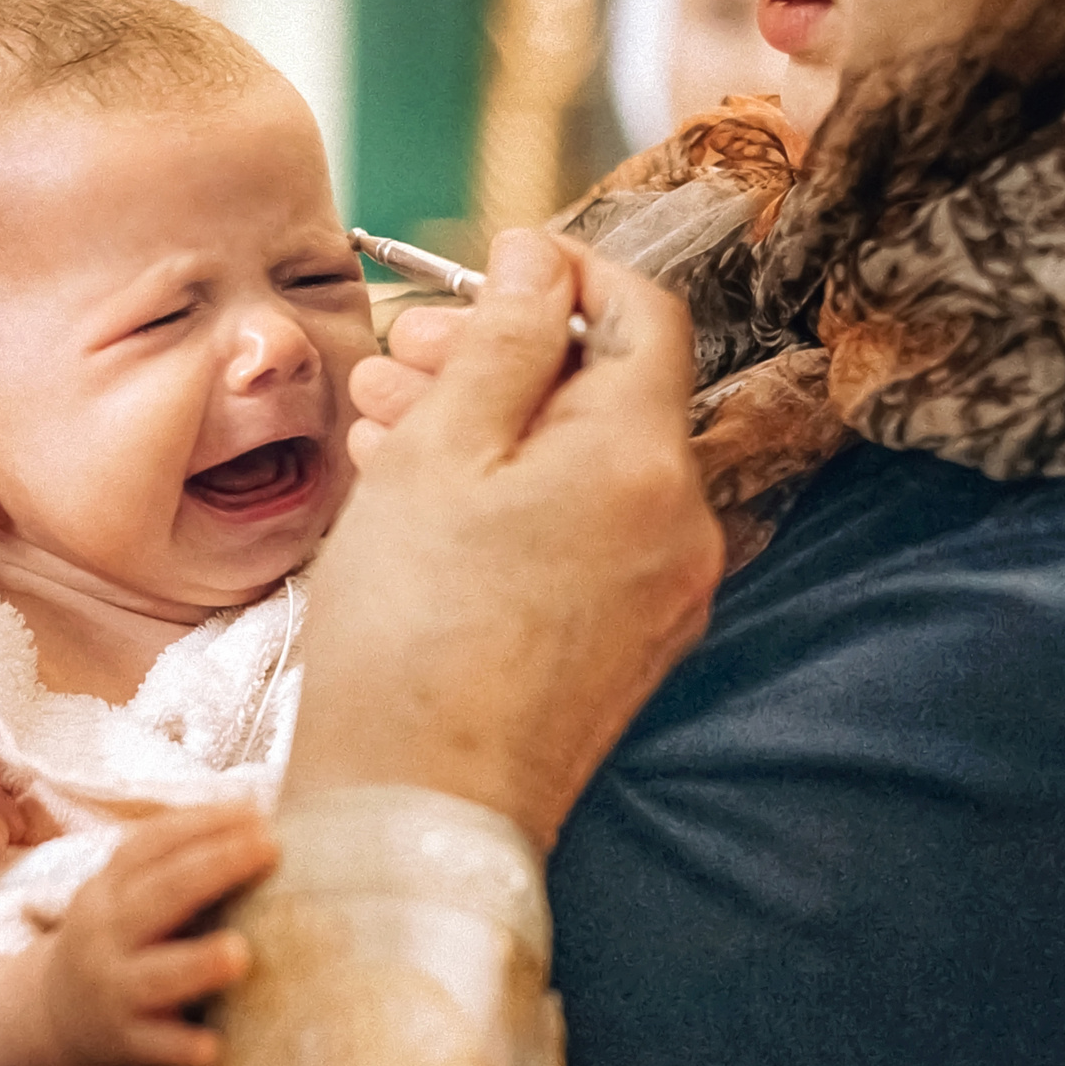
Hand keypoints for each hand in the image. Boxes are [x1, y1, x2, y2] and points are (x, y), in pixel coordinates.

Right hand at [39, 807, 276, 1065]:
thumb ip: (178, 863)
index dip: (202, 824)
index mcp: (110, 888)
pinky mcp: (123, 1043)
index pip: (151, 845)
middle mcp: (106, 933)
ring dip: (197, 963)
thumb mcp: (127, 897)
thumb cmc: (119, 944)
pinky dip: (182, 1047)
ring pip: (154, 975)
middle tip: (269, 848)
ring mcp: (112, 989)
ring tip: (240, 953)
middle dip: (216, 867)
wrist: (53, 1022)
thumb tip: (255, 810)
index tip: (256, 812)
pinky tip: (216, 1048)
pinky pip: (155, 1045)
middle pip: (160, 895)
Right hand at [291, 230, 723, 848]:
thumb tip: (541, 256)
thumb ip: (504, 338)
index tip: (490, 269)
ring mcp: (663, 594)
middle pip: (606, 395)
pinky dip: (514, 503)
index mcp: (645, 459)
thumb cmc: (413, 629)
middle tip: (401, 357)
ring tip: (382, 427)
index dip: (566, 274)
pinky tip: (421, 504)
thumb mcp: (442, 449)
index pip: (644, 315)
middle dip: (503, 359)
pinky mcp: (629, 648)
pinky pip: (582, 539)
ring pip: (584, 470)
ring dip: (494, 431)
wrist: (420, 809)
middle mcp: (682, 524)